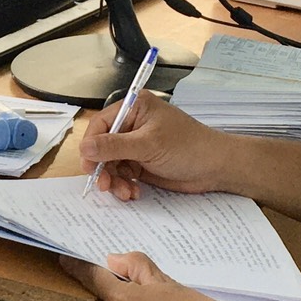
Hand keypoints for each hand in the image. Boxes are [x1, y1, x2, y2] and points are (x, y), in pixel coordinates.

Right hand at [77, 93, 229, 201]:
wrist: (216, 167)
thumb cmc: (189, 146)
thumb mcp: (148, 144)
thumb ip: (114, 146)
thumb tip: (84, 148)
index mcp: (134, 108)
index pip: (101, 125)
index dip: (91, 146)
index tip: (88, 165)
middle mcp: (133, 125)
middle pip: (102, 147)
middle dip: (103, 168)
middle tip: (105, 185)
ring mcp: (137, 145)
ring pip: (111, 164)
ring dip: (114, 180)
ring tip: (125, 192)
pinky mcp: (142, 163)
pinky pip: (122, 174)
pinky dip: (124, 185)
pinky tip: (134, 192)